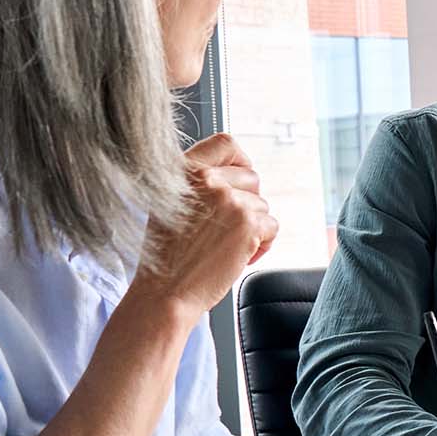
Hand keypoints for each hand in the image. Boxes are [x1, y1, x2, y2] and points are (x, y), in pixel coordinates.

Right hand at [133, 134, 278, 317]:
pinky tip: (237, 257)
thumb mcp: (170, 204)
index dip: (241, 161)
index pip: (226, 143)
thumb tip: (236, 174)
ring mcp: (228, 199)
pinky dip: (261, 245)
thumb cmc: (167, 256)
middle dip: (248, 204)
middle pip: (252, 178)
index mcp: (184, 170)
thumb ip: (198, 184)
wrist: (164, 292)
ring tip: (226, 247)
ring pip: (262, 206)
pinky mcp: (247, 223)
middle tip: (228, 230)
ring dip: (252, 228)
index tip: (240, 182)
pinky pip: (271, 227)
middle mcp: (206, 179)